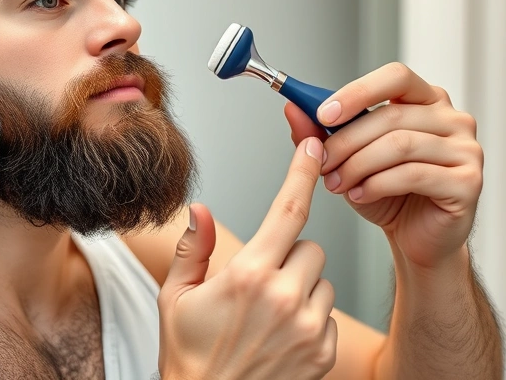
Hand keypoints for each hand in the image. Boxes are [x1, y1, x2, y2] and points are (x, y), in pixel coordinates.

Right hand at [157, 138, 336, 379]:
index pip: (287, 210)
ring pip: (322, 279)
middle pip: (309, 246)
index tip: (314, 147)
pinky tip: (281, 336)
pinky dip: (311, 318)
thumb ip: (193, 249)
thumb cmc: (189, 357)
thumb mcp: (175, 298)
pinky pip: (329, 314)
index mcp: (248, 276)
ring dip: (301, 286)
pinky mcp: (324, 353)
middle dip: (288, 253)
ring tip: (267, 314)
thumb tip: (200, 210)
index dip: (303, 173)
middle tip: (258, 281)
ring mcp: (310, 328)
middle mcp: (285, 298)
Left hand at [284, 62, 483, 268]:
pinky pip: (414, 174)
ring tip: (335, 183)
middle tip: (320, 162)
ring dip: (357, 165)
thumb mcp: (349, 158)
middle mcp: (453, 118)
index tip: (323, 114)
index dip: (357, 92)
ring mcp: (466, 149)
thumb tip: (292, 108)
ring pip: (399, 145)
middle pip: (391, 116)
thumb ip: (323, 133)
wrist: (417, 238)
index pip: (395, 76)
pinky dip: (377, 184)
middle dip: (346, 141)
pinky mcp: (469, 181)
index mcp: (427, 100)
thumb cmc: (389, 193)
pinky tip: (359, 194)